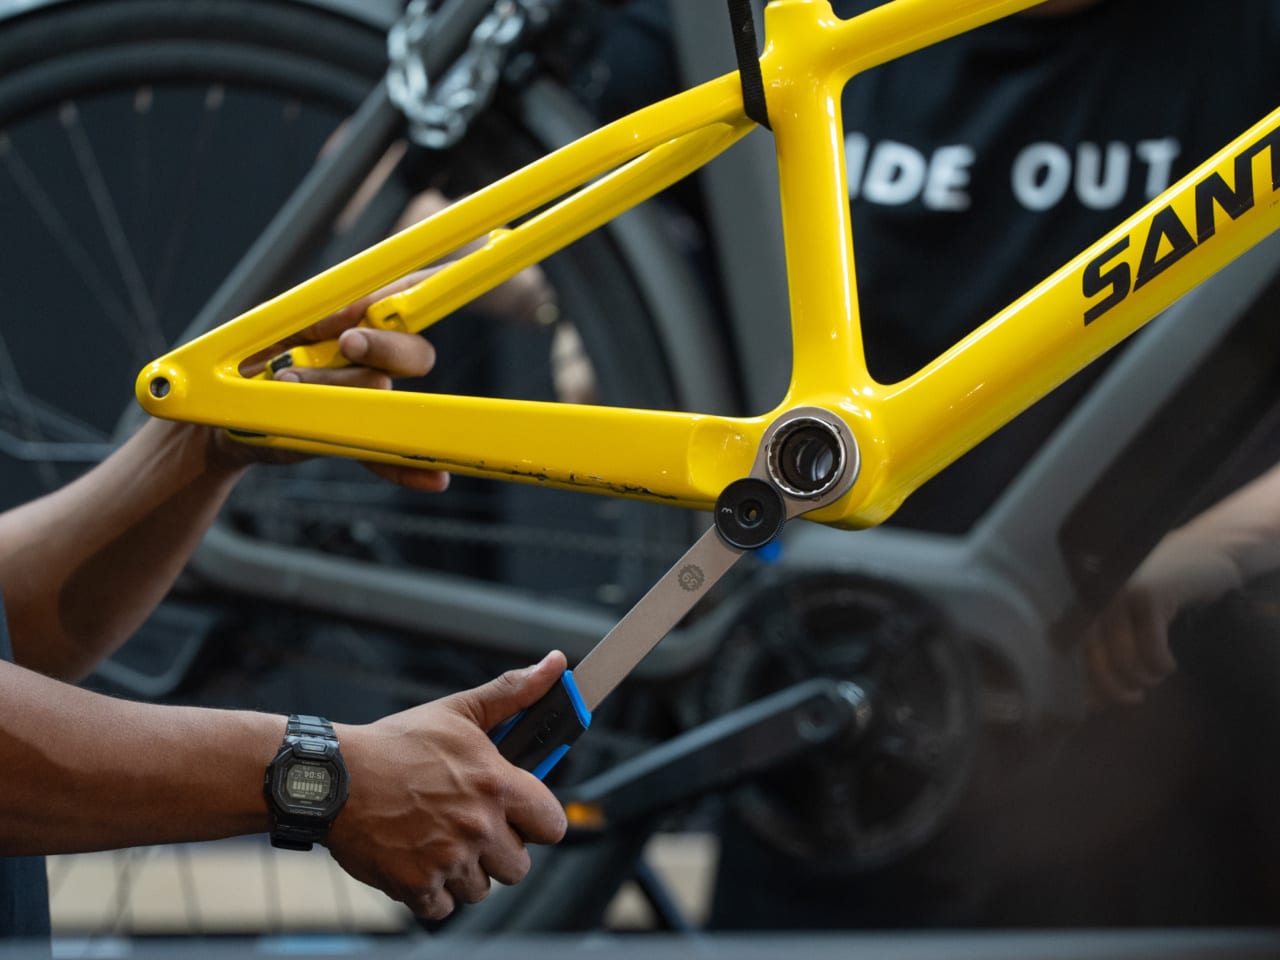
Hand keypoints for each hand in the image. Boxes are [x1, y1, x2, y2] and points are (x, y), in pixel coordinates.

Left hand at [211, 272, 448, 491]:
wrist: (218, 418)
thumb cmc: (243, 363)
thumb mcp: (271, 330)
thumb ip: (313, 319)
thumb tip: (351, 314)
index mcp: (352, 318)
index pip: (402, 296)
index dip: (423, 289)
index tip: (416, 292)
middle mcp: (368, 358)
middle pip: (413, 352)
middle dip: (388, 346)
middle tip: (349, 344)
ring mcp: (364, 400)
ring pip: (378, 393)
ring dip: (335, 388)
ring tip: (287, 381)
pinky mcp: (352, 438)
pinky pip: (384, 454)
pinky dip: (405, 468)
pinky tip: (433, 479)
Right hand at [327, 651, 569, 919]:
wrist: (333, 777)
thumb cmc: (395, 744)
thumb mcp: (459, 711)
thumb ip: (514, 692)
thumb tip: (555, 665)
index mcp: (495, 785)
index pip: (553, 824)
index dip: (538, 820)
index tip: (521, 813)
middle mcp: (478, 827)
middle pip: (518, 866)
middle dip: (500, 849)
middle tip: (472, 826)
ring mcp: (448, 860)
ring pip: (482, 889)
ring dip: (466, 872)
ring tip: (441, 840)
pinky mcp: (415, 886)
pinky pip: (444, 907)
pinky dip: (432, 893)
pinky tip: (419, 861)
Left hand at [1084, 527, 1241, 705]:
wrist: (1207, 550)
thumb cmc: (1164, 589)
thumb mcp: (1129, 614)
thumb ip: (1108, 645)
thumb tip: (1092, 701)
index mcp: (1086, 600)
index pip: (1069, 649)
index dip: (1080, 681)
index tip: (1096, 706)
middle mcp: (1096, 596)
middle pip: (1094, 660)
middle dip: (1113, 689)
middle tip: (1133, 699)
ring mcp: (1121, 594)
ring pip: (1124, 659)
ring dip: (1143, 679)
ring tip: (1155, 676)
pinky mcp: (1150, 596)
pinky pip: (1152, 651)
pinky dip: (1161, 666)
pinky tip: (1170, 664)